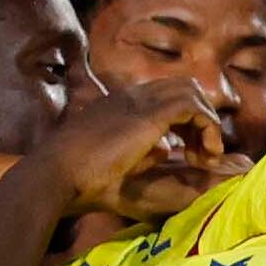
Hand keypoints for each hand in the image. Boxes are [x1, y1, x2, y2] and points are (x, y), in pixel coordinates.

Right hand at [43, 75, 220, 219]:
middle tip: (200, 153)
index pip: (164, 96)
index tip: (189, 153)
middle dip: (200, 117)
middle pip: (182, 87)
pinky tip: (204, 155)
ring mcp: (140, 101)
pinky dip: (208, 128)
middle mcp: (132, 97)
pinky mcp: (150, 115)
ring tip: (205, 157)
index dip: (185, 121)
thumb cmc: (79, 178)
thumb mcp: (118, 164)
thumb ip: (143, 154)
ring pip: (192, 92)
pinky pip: (194, 107)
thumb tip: (167, 149)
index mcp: (120, 105)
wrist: (58, 173)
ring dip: (207, 124)